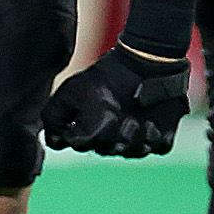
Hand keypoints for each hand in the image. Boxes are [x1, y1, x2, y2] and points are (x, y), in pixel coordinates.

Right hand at [42, 45, 188, 156]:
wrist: (143, 61)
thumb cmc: (106, 77)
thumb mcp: (72, 91)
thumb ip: (55, 117)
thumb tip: (55, 140)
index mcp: (91, 129)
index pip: (81, 144)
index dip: (79, 137)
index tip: (79, 124)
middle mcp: (112, 136)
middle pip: (105, 149)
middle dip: (106, 134)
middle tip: (110, 115)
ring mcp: (136, 137)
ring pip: (130, 151)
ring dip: (129, 137)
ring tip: (132, 119)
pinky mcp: (159, 135)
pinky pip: (156, 147)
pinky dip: (152, 138)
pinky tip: (148, 124)